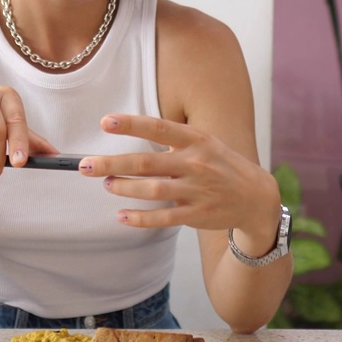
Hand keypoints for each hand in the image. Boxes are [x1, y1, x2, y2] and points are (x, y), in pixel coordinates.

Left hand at [78, 114, 278, 234]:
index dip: (131, 125)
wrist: (256, 197)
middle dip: (112, 163)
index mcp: (197, 140)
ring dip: (125, 188)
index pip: (159, 128)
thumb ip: (174, 140)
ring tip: (106, 184)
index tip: (105, 122)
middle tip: (85, 165)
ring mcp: (197, 191)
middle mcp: (196, 164)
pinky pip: (163, 218)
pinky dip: (140, 218)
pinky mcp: (197, 215)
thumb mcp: (205, 143)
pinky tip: (121, 215)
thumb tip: (133, 131)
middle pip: (147, 163)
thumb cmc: (221, 165)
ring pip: (153, 190)